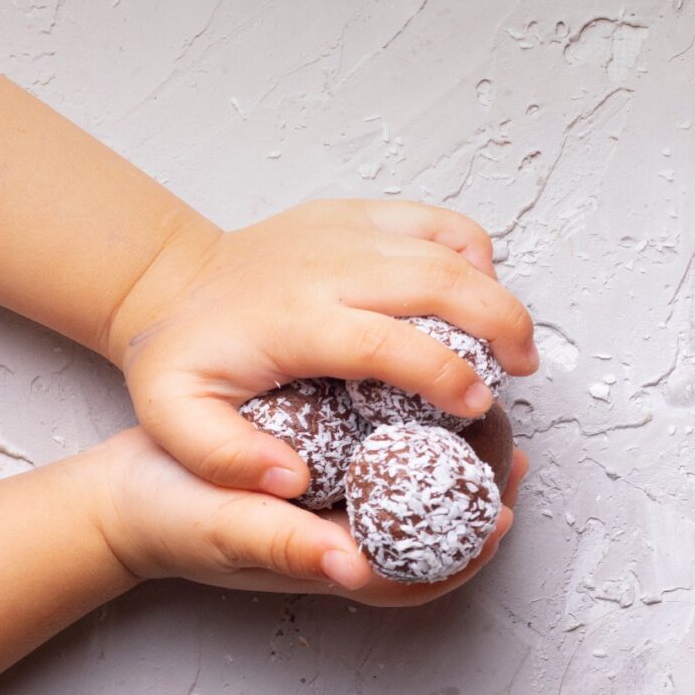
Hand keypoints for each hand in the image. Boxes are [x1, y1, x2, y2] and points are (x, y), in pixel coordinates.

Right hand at [86, 429, 525, 605]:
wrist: (123, 491)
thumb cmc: (169, 516)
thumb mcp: (222, 526)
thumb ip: (283, 546)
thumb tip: (354, 570)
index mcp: (333, 567)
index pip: (422, 575)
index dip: (469, 546)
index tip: (502, 506)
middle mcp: (346, 542)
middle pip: (434, 534)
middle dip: (478, 494)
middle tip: (510, 443)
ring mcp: (338, 508)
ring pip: (415, 496)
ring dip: (455, 460)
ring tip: (485, 411)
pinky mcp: (327, 473)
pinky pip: (385, 463)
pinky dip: (414, 435)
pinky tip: (427, 392)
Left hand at [103, 200, 538, 495]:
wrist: (170, 282)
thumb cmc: (184, 356)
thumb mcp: (176, 418)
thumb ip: (224, 458)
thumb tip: (290, 479)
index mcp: (293, 319)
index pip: (388, 342)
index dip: (444, 374)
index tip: (478, 405)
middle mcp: (327, 265)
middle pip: (438, 281)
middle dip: (498, 324)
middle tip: (523, 370)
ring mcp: (345, 230)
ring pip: (447, 245)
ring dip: (495, 293)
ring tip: (516, 342)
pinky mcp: (356, 214)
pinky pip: (434, 220)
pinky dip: (471, 251)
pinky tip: (478, 291)